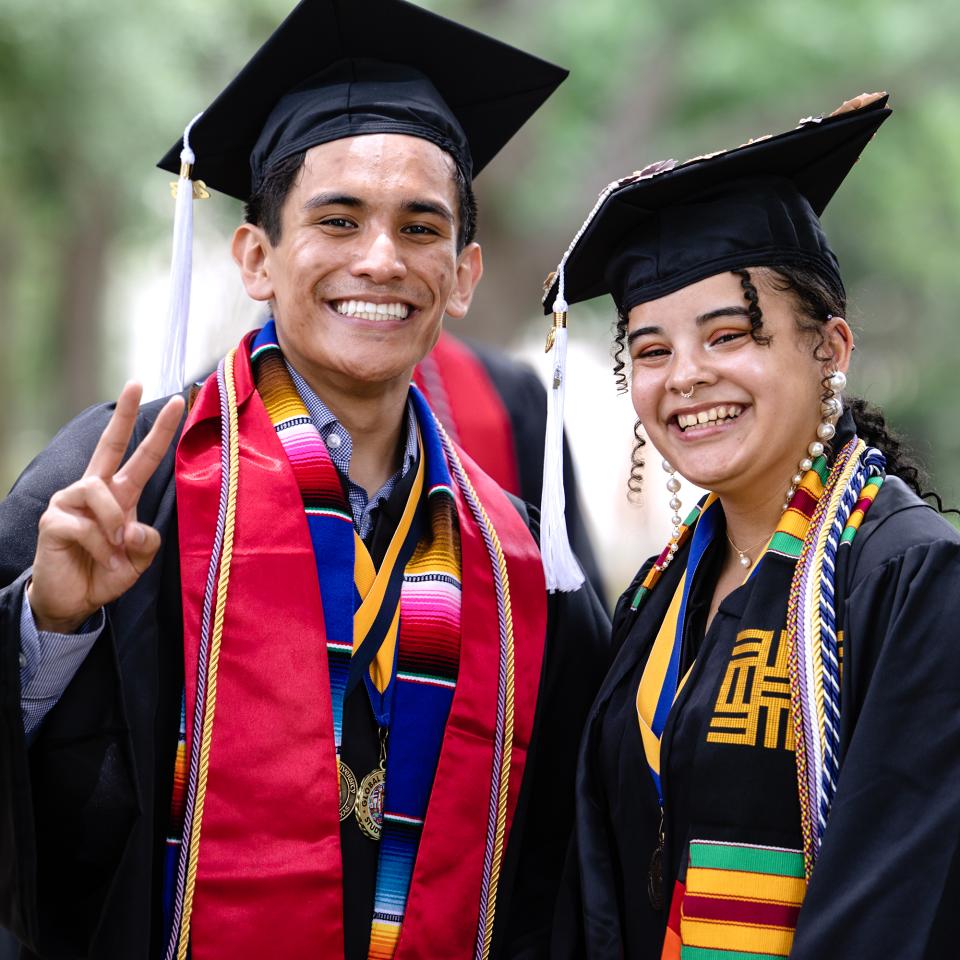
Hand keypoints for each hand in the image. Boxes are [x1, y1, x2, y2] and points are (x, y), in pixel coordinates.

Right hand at [27, 383, 185, 632]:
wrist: (72, 601)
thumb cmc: (106, 573)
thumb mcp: (139, 559)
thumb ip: (147, 541)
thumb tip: (131, 527)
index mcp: (120, 495)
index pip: (140, 456)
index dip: (158, 432)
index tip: (177, 403)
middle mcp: (94, 490)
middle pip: (109, 444)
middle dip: (125, 414)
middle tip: (137, 383)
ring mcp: (70, 502)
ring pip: (100, 490)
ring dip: (113, 522)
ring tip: (115, 549)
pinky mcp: (53, 519)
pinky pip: (85, 524)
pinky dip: (100, 546)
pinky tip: (100, 559)